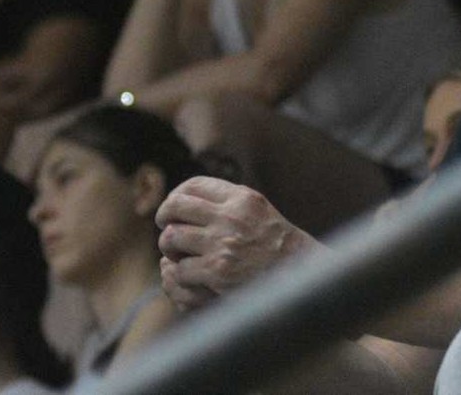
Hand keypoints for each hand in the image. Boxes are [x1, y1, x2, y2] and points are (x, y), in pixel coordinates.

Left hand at [155, 176, 320, 310]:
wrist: (296, 274)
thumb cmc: (275, 243)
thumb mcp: (257, 210)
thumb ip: (227, 201)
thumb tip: (189, 196)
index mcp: (241, 198)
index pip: (194, 186)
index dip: (176, 196)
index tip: (173, 208)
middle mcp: (230, 217)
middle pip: (175, 207)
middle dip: (164, 218)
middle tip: (166, 227)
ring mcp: (223, 244)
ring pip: (172, 238)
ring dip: (170, 248)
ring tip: (178, 254)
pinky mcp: (217, 271)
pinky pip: (179, 269)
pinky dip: (179, 274)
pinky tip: (189, 275)